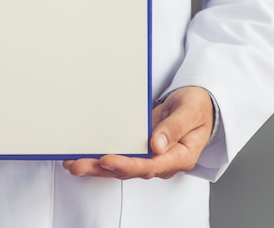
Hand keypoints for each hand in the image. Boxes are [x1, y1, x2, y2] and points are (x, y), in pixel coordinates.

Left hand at [63, 86, 213, 179]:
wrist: (200, 104)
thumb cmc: (197, 106)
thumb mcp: (190, 112)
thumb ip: (174, 128)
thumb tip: (156, 145)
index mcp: (179, 156)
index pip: (150, 166)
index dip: (128, 165)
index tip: (107, 160)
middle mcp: (162, 160)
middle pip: (130, 170)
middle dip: (102, 169)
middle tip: (78, 165)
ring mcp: (150, 155)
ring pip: (121, 166)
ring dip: (96, 166)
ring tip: (73, 163)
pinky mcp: (141, 148)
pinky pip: (121, 154)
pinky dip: (102, 156)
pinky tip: (84, 155)